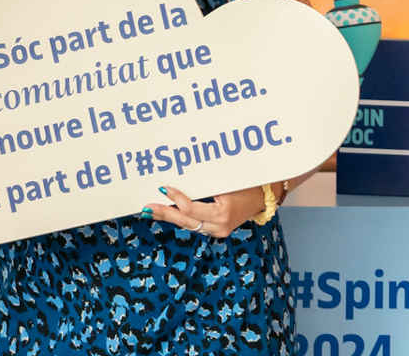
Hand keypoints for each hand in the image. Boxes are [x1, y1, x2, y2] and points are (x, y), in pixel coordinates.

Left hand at [142, 184, 261, 238]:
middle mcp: (220, 226)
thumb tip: (177, 177)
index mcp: (223, 212)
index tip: (162, 188)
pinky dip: (180, 218)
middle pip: (185, 221)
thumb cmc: (244, 184)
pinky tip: (165, 213)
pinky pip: (194, 225)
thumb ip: (202, 182)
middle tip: (146, 208)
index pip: (191, 209)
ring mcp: (218, 231)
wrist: (262, 198)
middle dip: (164, 213)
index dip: (175, 199)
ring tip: (150, 211)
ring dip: (169, 217)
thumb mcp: (225, 180)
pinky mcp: (216, 231)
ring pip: (187, 225)